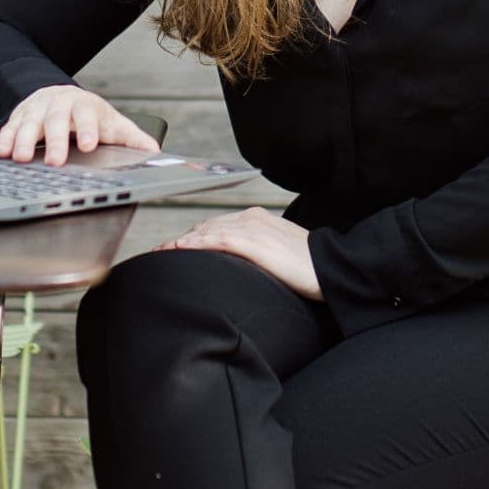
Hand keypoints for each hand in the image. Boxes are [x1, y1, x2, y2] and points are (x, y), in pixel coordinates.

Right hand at [0, 85, 159, 166]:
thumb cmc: (89, 115)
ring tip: (22, 158)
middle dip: (55, 140)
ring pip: (30, 122)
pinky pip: (10, 126)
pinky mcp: (19, 115)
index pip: (87, 116)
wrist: (60, 95)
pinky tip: (2, 153)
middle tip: (56, 162)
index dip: (87, 129)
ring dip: (24, 140)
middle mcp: (60, 104)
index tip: (88, 144)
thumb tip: (155, 153)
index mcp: (85, 106)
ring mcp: (37, 108)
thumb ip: (132, 138)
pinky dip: (5, 139)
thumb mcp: (112, 123)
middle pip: (56, 119)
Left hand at [155, 208, 321, 299]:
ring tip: (159, 253)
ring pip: (206, 231)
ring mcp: (253, 229)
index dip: (194, 236)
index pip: (217, 225)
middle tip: (158, 252)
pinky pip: (216, 240)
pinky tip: (178, 249)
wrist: (331, 269)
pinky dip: (194, 243)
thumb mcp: (279, 255)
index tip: (175, 247)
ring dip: (180, 242)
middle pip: (206, 226)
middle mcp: (252, 219)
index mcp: (258, 219)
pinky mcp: (254, 243)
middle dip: (181, 239)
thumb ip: (258, 254)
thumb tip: (241, 270)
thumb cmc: (309, 268)